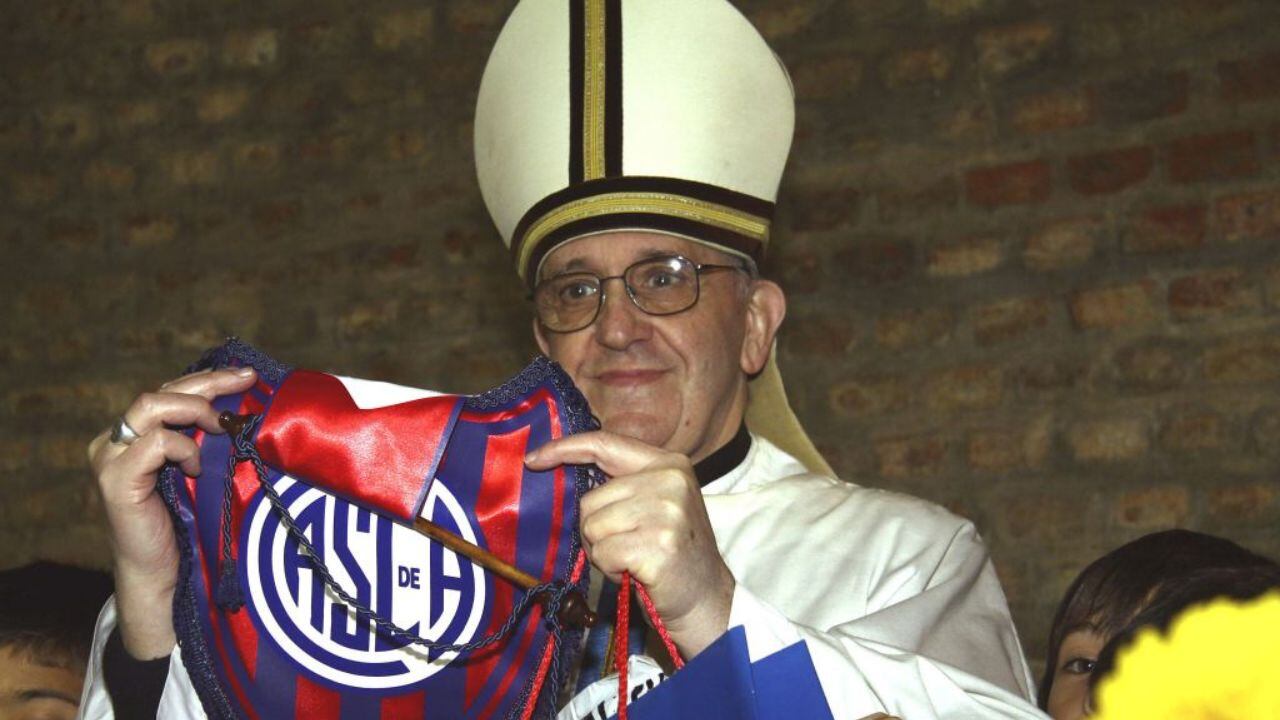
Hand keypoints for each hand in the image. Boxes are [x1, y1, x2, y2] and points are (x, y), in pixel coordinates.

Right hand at [88, 367, 256, 658]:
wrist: (168, 576)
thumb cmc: (191, 525)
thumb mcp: (205, 471)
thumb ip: (210, 440)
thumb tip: (250, 408)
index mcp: (137, 436)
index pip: (171, 392)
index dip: (209, 380)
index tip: (247, 376)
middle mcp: (116, 441)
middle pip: (162, 392)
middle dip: (209, 383)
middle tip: (247, 382)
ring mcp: (111, 458)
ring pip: (151, 406)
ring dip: (196, 410)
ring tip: (224, 427)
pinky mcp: (116, 480)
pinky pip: (154, 443)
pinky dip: (183, 448)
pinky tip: (198, 467)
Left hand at [524, 430, 733, 656]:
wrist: (706, 598)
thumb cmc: (671, 554)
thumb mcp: (657, 503)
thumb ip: (622, 485)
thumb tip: (560, 472)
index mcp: (669, 463)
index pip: (605, 444)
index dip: (563, 449)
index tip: (533, 459)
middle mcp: (670, 480)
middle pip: (591, 499)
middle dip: (597, 530)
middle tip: (628, 547)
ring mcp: (667, 512)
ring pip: (592, 527)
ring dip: (605, 552)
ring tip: (635, 559)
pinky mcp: (658, 544)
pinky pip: (603, 553)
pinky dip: (612, 570)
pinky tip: (637, 572)